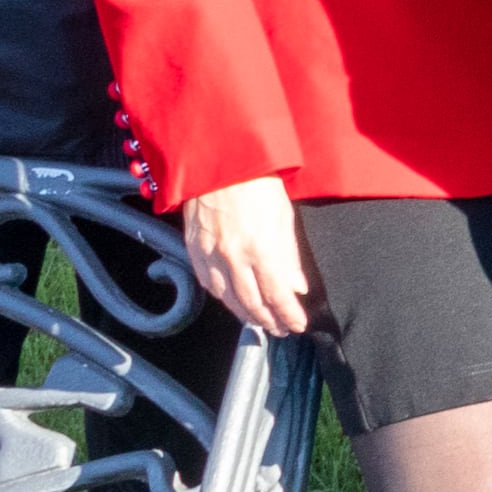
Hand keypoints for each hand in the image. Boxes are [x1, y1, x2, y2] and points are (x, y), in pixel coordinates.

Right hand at [183, 178, 319, 339]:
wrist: (218, 162)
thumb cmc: (258, 183)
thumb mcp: (283, 217)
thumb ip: (289, 256)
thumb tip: (297, 287)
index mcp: (261, 249)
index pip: (278, 295)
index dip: (289, 315)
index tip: (298, 325)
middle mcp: (233, 258)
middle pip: (251, 303)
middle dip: (268, 321)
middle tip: (280, 329)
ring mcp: (210, 255)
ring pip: (227, 298)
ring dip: (245, 315)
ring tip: (259, 321)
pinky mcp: (194, 249)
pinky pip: (208, 283)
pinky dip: (222, 297)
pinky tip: (232, 301)